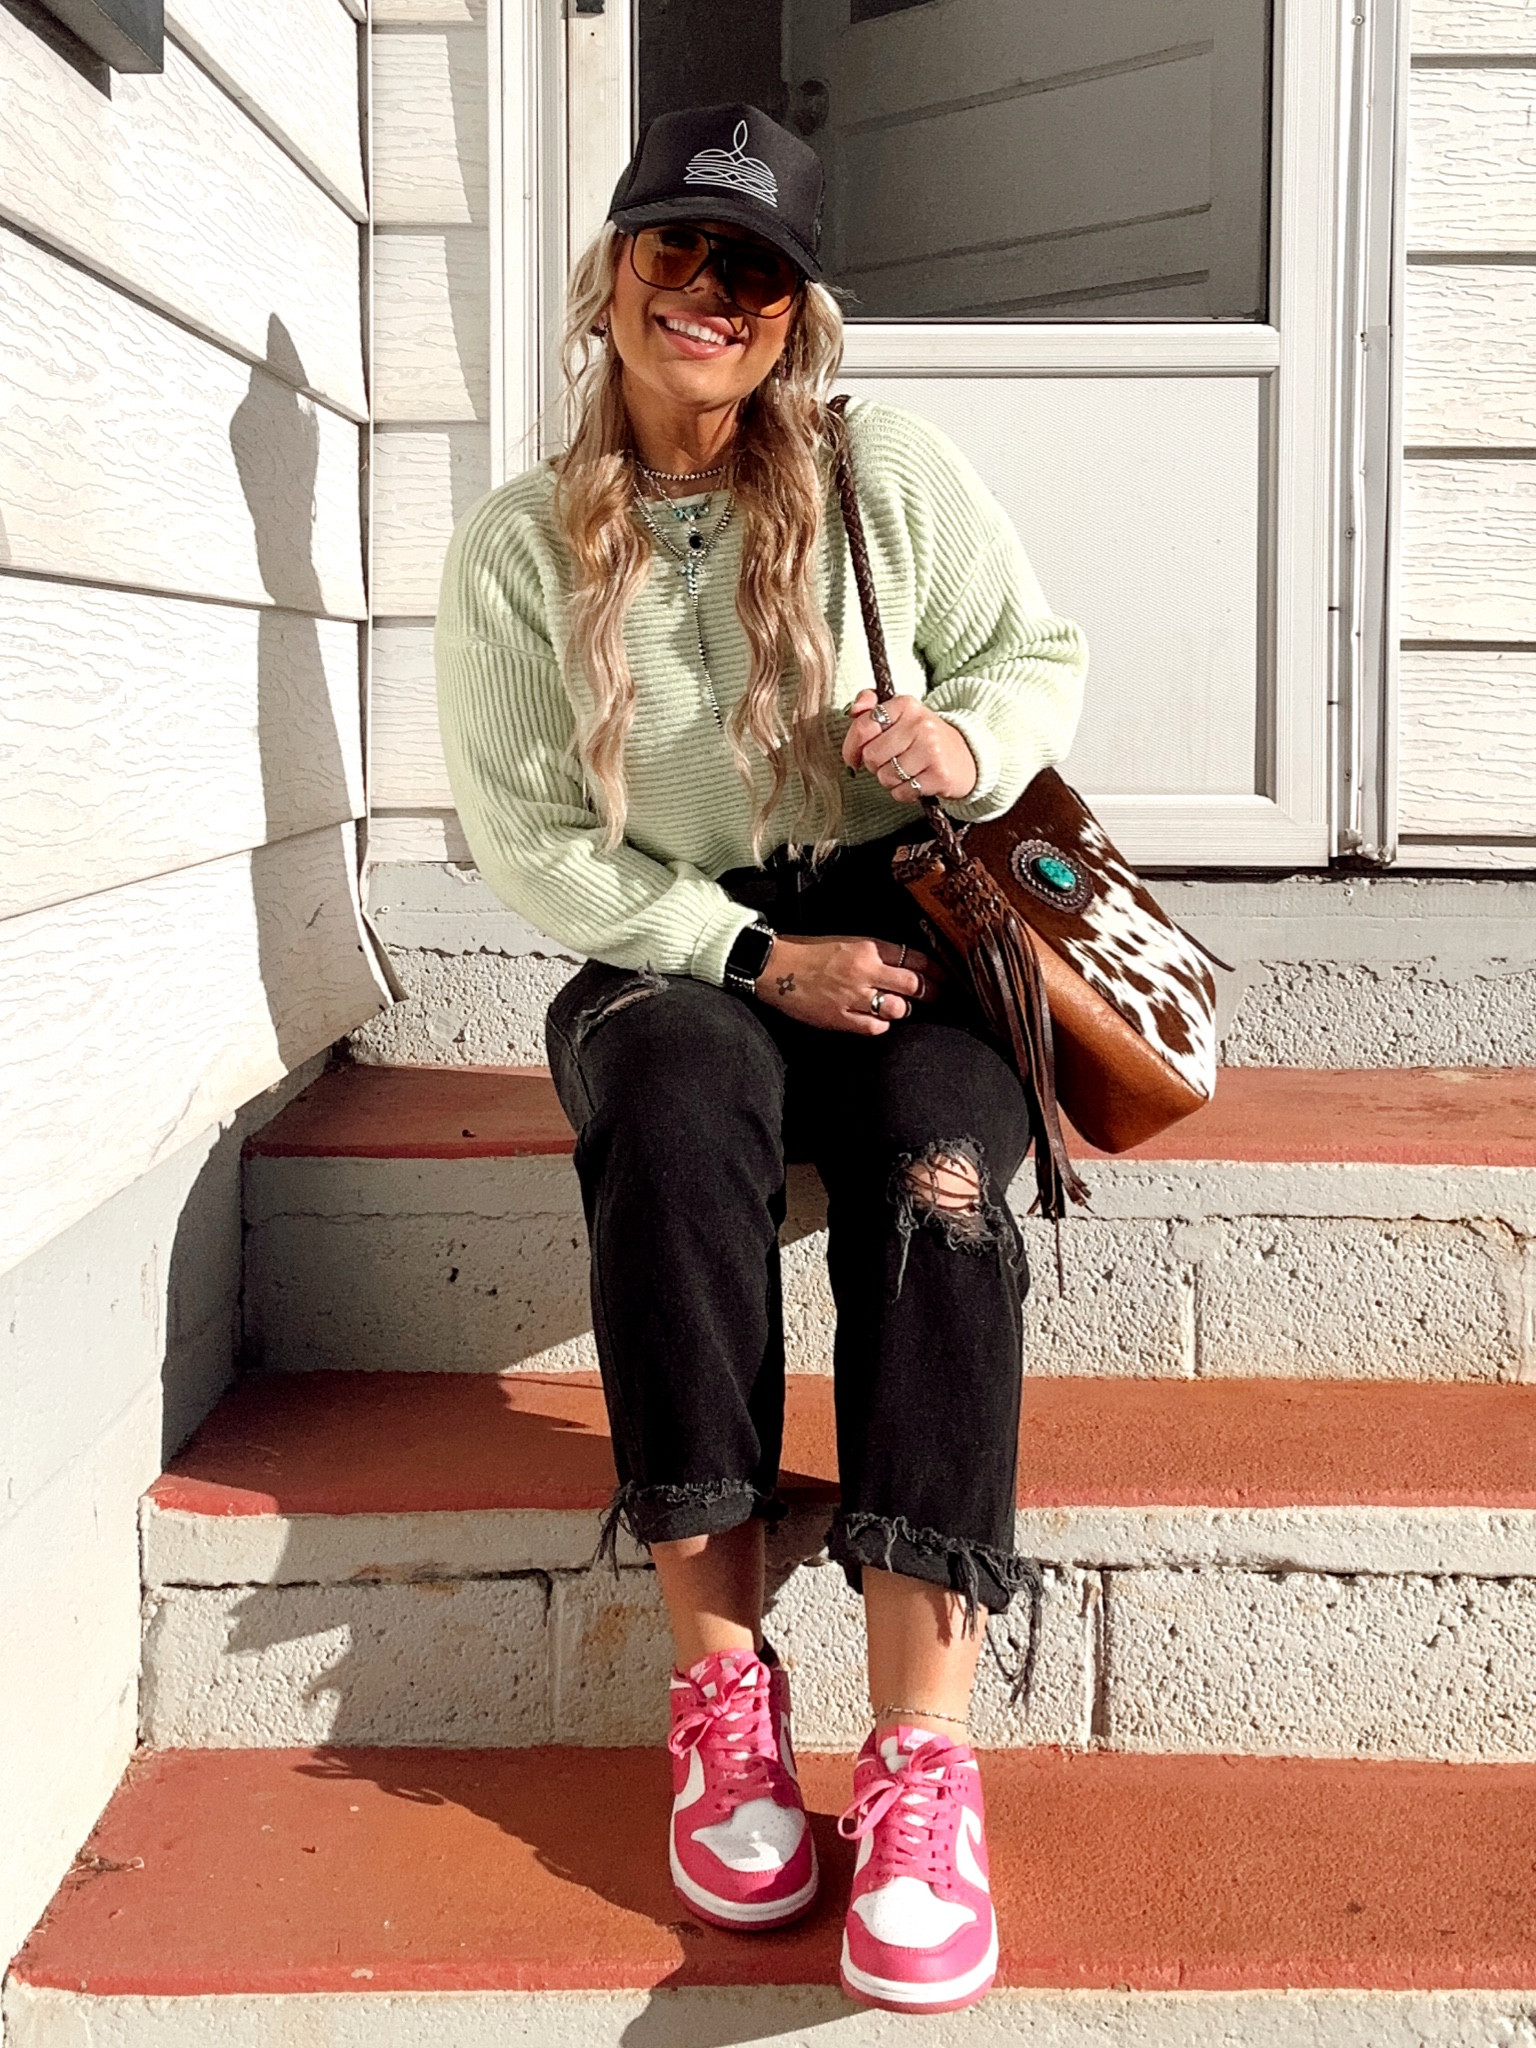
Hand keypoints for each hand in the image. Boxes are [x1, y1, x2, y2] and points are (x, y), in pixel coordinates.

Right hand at [753, 934, 943, 1034]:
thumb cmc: (809, 951)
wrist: (775, 966)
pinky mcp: (840, 1017)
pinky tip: (877, 1019)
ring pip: (898, 1008)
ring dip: (903, 1009)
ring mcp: (853, 996)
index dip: (936, 970)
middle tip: (938, 996)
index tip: (944, 976)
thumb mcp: (847, 941)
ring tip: (901, 1007)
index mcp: (868, 947)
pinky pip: (875, 1027)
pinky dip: (880, 1025)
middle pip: (914, 985)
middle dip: (931, 992)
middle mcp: (865, 971)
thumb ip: (877, 953)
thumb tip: (906, 966)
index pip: (915, 958)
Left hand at [841, 690, 977, 803]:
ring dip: (890, 780)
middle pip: (872, 756)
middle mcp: (920, 724)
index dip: (851, 746)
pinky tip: (916, 782)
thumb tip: (855, 708)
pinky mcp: (939, 775)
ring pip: (885, 777)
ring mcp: (931, 750)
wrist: (967, 755)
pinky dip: (904, 792)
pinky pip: (902, 793)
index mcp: (906, 705)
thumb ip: (872, 707)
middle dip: (875, 765)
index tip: (853, 756)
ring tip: (906, 771)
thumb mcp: (901, 714)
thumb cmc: (924, 737)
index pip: (863, 727)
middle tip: (890, 762)